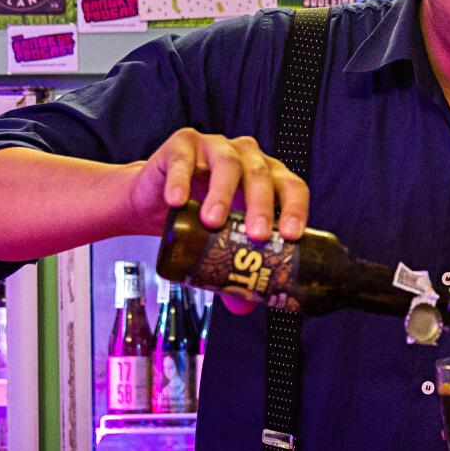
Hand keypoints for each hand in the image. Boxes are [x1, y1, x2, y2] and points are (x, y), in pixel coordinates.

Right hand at [125, 129, 309, 311]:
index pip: (292, 187)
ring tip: (213, 222)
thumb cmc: (196, 217)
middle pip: (262, 176)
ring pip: (228, 164)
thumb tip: (245, 306)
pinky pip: (183, 158)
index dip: (295, 208)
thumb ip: (233, 269)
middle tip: (255, 236)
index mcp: (267, 178)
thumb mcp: (218, 243)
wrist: (154, 200)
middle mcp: (247, 157)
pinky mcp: (182, 144)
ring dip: (223, 194)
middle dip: (261, 206)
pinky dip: (181, 178)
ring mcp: (215, 146)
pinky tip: (177, 199)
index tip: (291, 236)